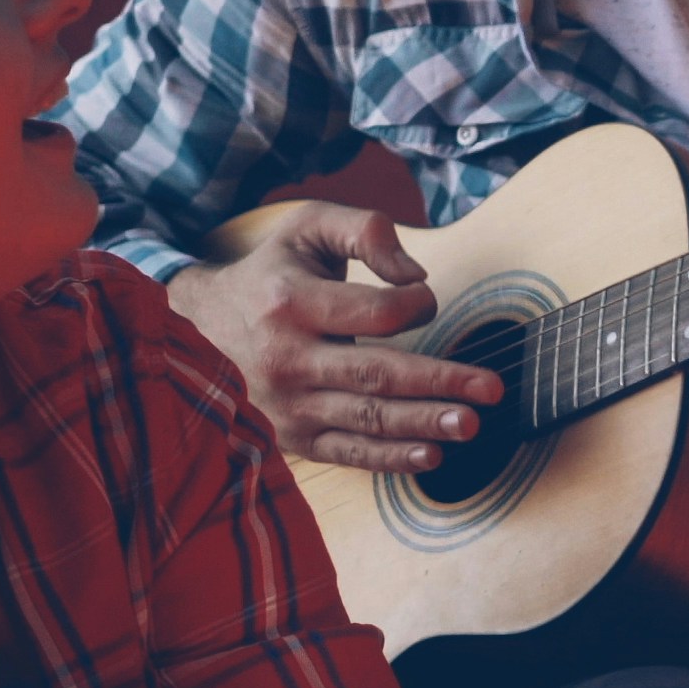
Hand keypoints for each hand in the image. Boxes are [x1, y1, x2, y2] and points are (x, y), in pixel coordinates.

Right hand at [170, 200, 497, 473]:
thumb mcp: (307, 228)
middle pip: (375, 374)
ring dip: (423, 424)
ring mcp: (287, 404)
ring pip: (366, 418)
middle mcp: (286, 357)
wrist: (195, 328)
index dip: (414, 304)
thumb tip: (416, 275)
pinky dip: (389, 459)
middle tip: (492, 389)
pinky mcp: (291, 436)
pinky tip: (431, 456)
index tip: (429, 300)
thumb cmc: (270, 273)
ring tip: (471, 424)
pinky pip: (347, 453)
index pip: (371, 312)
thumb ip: (365, 230)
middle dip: (439, 381)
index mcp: (291, 302)